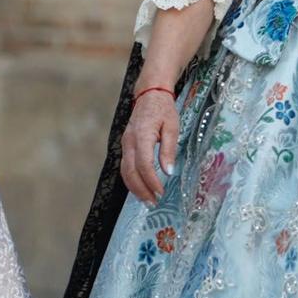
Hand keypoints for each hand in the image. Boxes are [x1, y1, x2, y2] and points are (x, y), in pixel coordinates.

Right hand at [120, 87, 179, 206]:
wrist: (149, 95)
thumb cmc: (163, 110)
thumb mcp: (172, 127)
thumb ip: (169, 150)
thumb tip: (169, 171)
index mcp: (142, 135)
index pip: (144, 164)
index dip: (152, 181)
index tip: (161, 192)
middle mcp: (129, 141)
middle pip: (130, 171)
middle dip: (141, 189)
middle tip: (154, 203)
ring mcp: (125, 144)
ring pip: (125, 171)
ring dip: (135, 188)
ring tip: (148, 200)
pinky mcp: (125, 146)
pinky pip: (125, 167)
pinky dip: (132, 180)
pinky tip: (141, 188)